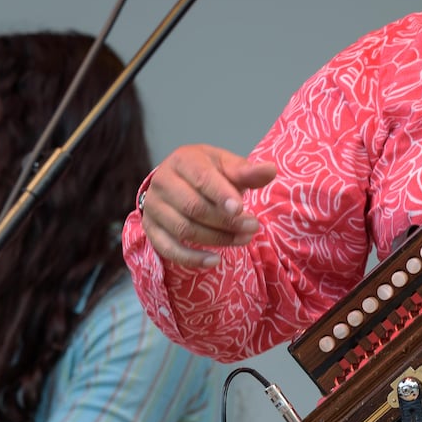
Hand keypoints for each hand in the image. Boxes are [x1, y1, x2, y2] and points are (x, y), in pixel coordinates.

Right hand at [137, 144, 276, 268]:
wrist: (179, 182)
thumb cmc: (208, 173)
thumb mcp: (227, 166)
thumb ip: (247, 171)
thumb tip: (270, 170)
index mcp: (182, 160)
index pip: (201, 178)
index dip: (221, 194)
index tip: (241, 208)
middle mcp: (161, 182)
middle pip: (194, 207)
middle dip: (227, 220)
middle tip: (253, 227)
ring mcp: (153, 207)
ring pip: (184, 229)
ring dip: (217, 239)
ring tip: (244, 239)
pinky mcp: (151, 229)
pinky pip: (168, 249)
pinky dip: (192, 259)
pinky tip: (215, 260)